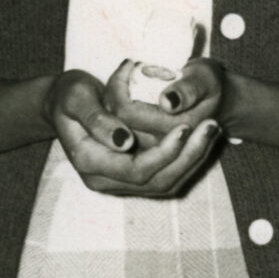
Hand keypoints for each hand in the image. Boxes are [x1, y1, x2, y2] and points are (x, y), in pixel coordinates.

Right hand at [46, 67, 221, 197]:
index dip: (165, 152)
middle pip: (157, 181)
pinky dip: (189, 159)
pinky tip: (204, 137)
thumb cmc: (70, 94)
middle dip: (188, 156)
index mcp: (90, 162)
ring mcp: (120, 183)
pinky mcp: (134, 178)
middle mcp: (105, 180)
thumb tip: (123, 142)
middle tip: (211, 126)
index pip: (136, 170)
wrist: (65, 104)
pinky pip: (167, 176)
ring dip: (194, 159)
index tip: (186, 127)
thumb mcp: (76, 96)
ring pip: (167, 183)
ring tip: (213, 129)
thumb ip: (96, 118)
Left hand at [104, 49, 226, 148]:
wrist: (215, 100)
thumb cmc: (207, 84)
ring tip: (127, 76)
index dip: (119, 86)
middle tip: (127, 67)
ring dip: (114, 98)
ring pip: (113, 124)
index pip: (127, 112)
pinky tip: (126, 89)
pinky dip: (116, 105)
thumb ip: (189, 90)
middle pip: (115, 119)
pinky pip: (117, 127)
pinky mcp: (143, 145)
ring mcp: (149, 147)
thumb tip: (168, 103)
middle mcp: (159, 145)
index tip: (129, 63)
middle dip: (114, 91)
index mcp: (175, 130)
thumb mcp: (205, 79)